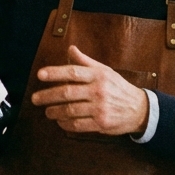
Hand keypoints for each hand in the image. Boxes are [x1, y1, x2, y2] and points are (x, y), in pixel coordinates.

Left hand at [30, 45, 149, 135]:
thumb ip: (86, 62)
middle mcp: (99, 90)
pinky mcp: (101, 123)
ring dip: (54, 111)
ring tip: (47, 112)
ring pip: (70, 110)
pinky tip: (60, 121)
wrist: (139, 109)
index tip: (40, 75)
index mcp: (98, 75)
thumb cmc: (118, 88)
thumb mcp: (105, 71)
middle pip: (67, 92)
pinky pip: (78, 125)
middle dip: (47, 96)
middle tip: (35, 99)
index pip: (72, 72)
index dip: (54, 73)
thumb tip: (71, 49)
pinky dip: (66, 124)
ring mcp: (100, 108)